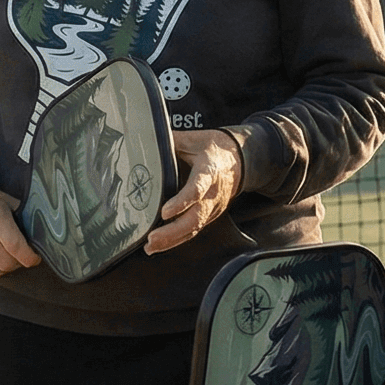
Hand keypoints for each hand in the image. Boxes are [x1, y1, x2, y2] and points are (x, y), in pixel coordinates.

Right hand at [0, 187, 41, 278]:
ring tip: (7, 255)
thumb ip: (27, 220)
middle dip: (18, 263)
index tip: (35, 258)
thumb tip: (50, 239)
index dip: (29, 258)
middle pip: (6, 262)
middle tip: (21, 255)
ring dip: (5, 268)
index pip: (15, 246)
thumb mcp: (12, 204)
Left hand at [148, 129, 242, 253]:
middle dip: (173, 231)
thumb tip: (144, 138)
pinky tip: (159, 246)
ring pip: (195, 227)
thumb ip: (170, 141)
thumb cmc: (214, 148)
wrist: (241, 158)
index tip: (165, 211)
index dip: (182, 201)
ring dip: (172, 240)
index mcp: (210, 170)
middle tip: (152, 238)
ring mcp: (213, 207)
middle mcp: (213, 193)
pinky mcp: (210, 215)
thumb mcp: (193, 139)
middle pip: (196, 216)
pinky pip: (194, 230)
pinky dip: (177, 240)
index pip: (197, 188)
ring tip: (151, 247)